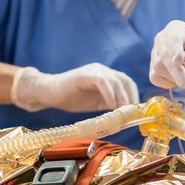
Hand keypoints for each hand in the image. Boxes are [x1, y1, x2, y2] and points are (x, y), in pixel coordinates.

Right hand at [11, 63, 139, 112]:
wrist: (50, 93)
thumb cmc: (73, 98)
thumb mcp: (97, 103)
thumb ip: (111, 104)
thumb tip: (126, 115)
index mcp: (107, 76)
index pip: (127, 82)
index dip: (134, 96)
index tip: (135, 111)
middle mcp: (102, 70)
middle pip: (124, 80)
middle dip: (130, 97)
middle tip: (130, 113)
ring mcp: (93, 71)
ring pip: (115, 80)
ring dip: (121, 97)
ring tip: (121, 111)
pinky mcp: (84, 75)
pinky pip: (102, 81)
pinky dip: (109, 93)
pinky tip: (109, 105)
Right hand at [150, 20, 184, 89]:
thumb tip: (177, 63)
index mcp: (176, 28)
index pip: (173, 38)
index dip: (175, 50)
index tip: (178, 61)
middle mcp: (163, 40)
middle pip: (162, 56)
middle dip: (175, 71)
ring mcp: (157, 54)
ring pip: (158, 68)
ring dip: (175, 78)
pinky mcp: (156, 69)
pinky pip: (156, 78)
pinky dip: (169, 83)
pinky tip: (181, 79)